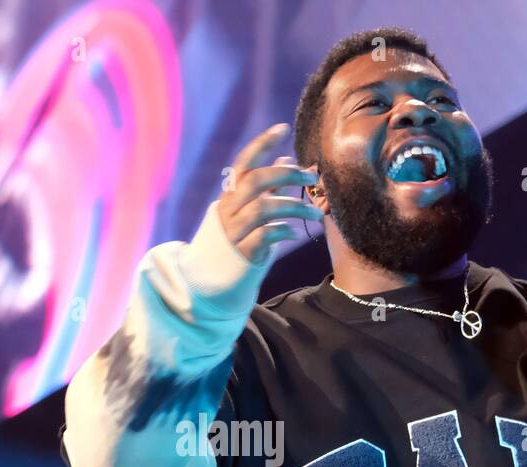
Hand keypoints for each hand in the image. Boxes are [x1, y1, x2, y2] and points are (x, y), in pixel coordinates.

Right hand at [217, 122, 322, 265]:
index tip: (283, 129)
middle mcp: (228, 209)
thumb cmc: (237, 238)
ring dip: (294, 206)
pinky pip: (265, 235)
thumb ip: (267, 186)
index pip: (245, 162)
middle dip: (287, 175)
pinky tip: (295, 233)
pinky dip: (284, 231)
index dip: (262, 144)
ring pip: (263, 208)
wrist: (211, 278)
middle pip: (256, 181)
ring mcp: (233, 230)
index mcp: (230, 194)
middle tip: (313, 178)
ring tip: (315, 213)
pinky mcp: (241, 252)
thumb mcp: (248, 208)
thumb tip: (286, 158)